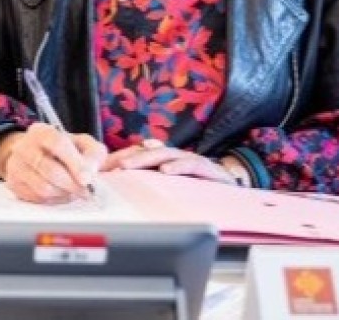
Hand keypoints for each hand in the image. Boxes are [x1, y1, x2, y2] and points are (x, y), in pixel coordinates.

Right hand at [0, 123, 107, 203]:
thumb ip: (92, 153)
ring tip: (74, 192)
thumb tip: (90, 172)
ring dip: (64, 193)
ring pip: (43, 187)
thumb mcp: (83, 144)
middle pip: (50, 169)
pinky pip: (36, 198)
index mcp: (42, 131)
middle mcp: (24, 147)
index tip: (87, 179)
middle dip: (72, 184)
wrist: (37, 154)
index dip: (74, 163)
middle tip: (86, 192)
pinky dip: (53, 200)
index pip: (58, 144)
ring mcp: (16, 166)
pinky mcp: (13, 184)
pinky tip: (61, 194)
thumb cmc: (65, 149)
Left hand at [103, 139, 244, 186]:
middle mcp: (177, 157)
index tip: (105, 169)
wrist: (232, 184)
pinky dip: (178, 166)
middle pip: (151, 152)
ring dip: (146, 158)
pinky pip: (191, 164)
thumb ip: (155, 182)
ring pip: (166, 154)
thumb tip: (129, 182)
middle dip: (131, 158)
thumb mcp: (176, 185)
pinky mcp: (207, 168)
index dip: (125, 159)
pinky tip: (165, 170)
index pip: (143, 155)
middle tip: (114, 166)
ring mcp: (191, 160)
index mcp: (168, 161)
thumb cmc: (201, 186)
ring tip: (129, 166)